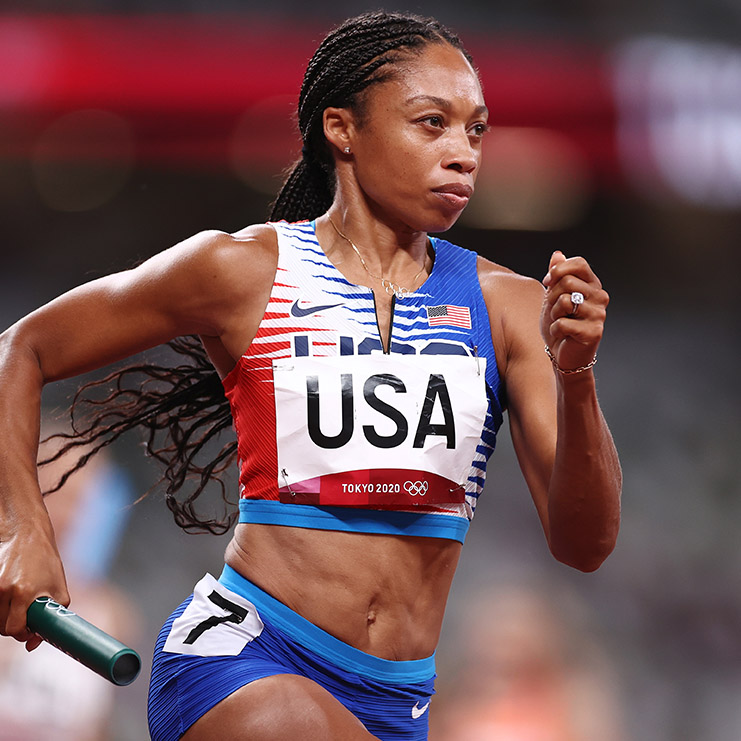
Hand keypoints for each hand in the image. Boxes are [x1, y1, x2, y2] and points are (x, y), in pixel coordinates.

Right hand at [0, 517, 69, 650]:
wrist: (25, 533)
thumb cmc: (45, 559)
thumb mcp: (58, 586)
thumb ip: (52, 616)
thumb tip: (32, 645)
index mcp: (24, 592)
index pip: (15, 629)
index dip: (23, 633)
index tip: (30, 629)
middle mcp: (5, 590)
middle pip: (3, 627)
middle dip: (15, 625)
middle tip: (26, 613)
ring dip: (6, 615)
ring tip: (18, 600)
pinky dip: (0, 605)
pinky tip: (8, 594)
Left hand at [541, 251, 608, 372]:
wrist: (564, 355)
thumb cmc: (560, 324)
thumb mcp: (554, 296)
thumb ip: (557, 275)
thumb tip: (557, 254)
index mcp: (592, 285)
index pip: (579, 264)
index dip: (559, 270)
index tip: (549, 282)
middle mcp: (600, 297)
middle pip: (567, 282)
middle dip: (551, 297)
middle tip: (555, 311)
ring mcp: (599, 314)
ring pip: (564, 301)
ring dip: (553, 314)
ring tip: (560, 322)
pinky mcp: (594, 332)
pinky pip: (562, 323)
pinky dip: (555, 330)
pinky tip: (563, 335)